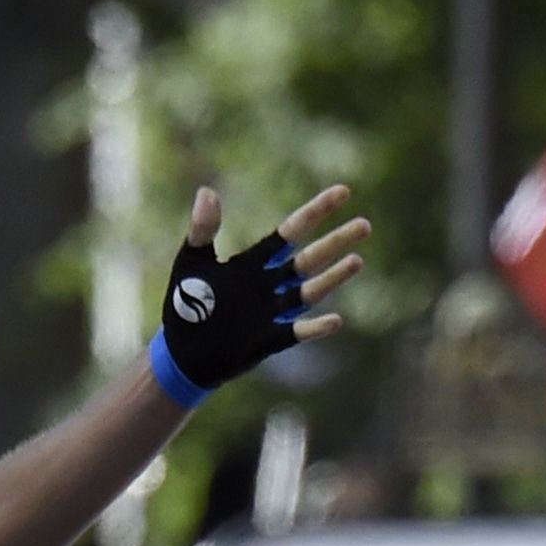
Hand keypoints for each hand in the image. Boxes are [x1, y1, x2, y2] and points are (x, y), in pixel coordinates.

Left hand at [146, 185, 363, 404]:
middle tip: (365, 225)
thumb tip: (207, 191)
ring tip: (357, 261)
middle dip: (336, 242)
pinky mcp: (268, 340)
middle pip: (309, 259)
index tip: (343, 192)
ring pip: (309, 291)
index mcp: (254, 263)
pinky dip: (315, 328)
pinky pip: (297, 333)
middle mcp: (270, 285)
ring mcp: (272, 313)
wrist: (181, 353)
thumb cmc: (186, 306)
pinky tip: (336, 320)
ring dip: (333, 278)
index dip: (317, 212)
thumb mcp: (191, 263)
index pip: (291, 232)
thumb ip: (203, 230)